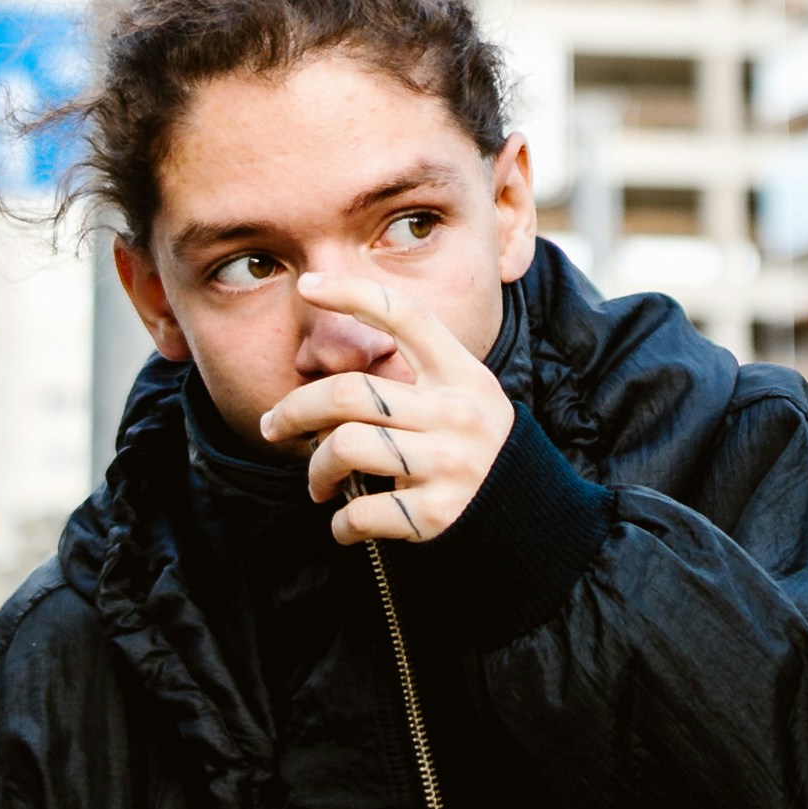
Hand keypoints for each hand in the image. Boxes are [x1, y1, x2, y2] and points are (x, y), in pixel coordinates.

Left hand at [260, 264, 514, 555]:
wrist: (534, 521)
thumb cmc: (481, 453)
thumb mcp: (467, 399)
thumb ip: (417, 380)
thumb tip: (333, 380)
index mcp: (462, 375)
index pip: (406, 314)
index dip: (353, 292)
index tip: (307, 284)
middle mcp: (457, 413)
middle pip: (350, 393)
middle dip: (296, 409)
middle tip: (274, 426)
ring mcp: (448, 464)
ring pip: (344, 447)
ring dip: (316, 470)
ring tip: (318, 484)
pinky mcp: (438, 514)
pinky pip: (362, 512)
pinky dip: (342, 523)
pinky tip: (346, 524)